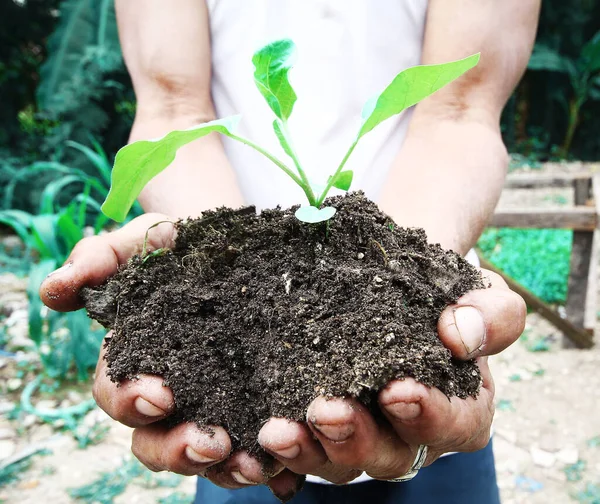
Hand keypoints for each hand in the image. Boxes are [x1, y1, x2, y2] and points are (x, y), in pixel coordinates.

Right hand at [40, 214, 300, 499]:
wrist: (230, 243)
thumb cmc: (176, 247)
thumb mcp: (140, 242)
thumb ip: (98, 259)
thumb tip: (52, 290)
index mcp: (134, 363)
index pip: (118, 395)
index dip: (131, 400)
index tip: (160, 393)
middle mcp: (171, 395)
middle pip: (157, 442)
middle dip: (177, 448)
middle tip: (209, 442)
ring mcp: (211, 406)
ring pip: (204, 455)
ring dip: (223, 467)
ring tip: (252, 464)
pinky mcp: (250, 409)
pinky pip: (251, 450)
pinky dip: (264, 466)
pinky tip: (282, 469)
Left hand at [257, 269, 525, 482]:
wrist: (391, 283)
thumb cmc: (437, 294)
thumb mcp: (476, 292)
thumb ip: (491, 314)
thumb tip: (461, 334)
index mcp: (456, 408)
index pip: (454, 425)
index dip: (429, 416)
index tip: (398, 390)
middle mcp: (406, 434)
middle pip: (386, 456)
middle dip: (354, 439)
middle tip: (325, 411)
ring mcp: (358, 436)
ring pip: (334, 462)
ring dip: (305, 451)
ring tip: (275, 430)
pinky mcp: (317, 430)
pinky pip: (295, 455)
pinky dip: (271, 459)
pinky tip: (244, 450)